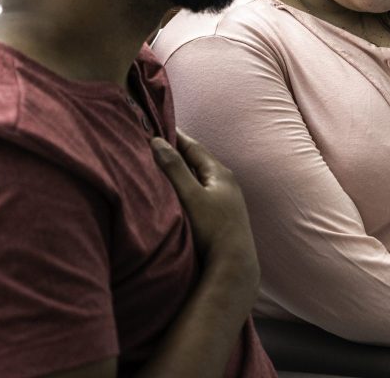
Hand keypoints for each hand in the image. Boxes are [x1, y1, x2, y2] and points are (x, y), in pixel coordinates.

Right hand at [152, 131, 259, 293]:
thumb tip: (158, 141)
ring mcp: (226, 199)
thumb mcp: (190, 195)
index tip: (158, 125)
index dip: (176, 136)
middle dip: (178, 152)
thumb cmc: (212, 228)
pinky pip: (200, 193)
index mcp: (220, 173)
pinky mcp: (222, 215)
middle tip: (156, 143)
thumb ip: (175, 168)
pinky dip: (187, 188)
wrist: (233, 264)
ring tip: (162, 166)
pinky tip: (177, 195)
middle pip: (197, 161)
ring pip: (199, 178)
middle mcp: (226, 182)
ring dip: (182, 171)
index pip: (194, 147)